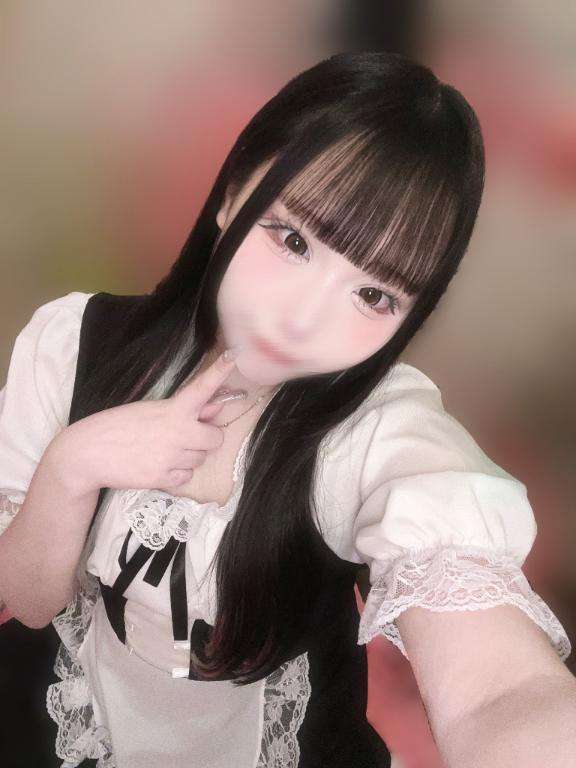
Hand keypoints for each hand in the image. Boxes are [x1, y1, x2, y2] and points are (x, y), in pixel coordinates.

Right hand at [51, 351, 245, 495]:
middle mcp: (178, 431)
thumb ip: (181, 411)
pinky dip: (177, 475)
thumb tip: (213, 410)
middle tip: (186, 436)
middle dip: (205, 439)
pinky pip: (187, 478)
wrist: (88, 453)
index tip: (233, 356)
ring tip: (164, 450)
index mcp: (172, 408)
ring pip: (201, 459)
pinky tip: (158, 465)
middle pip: (216, 438)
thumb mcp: (148, 410)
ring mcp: (172, 456)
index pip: (202, 387)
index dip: (220, 372)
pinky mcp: (164, 478)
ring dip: (189, 456)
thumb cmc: (116, 426)